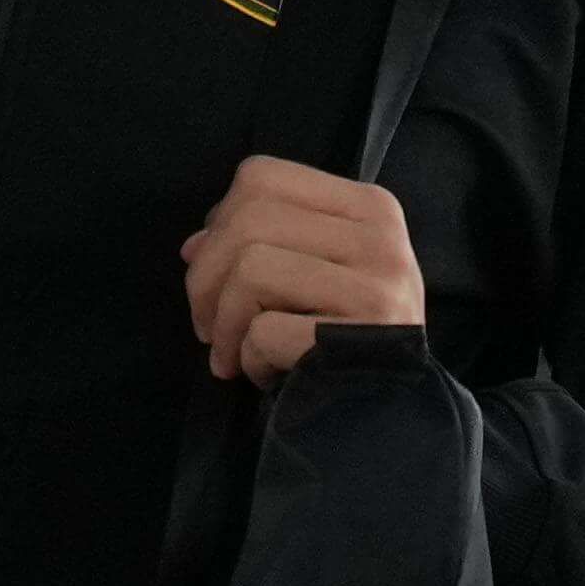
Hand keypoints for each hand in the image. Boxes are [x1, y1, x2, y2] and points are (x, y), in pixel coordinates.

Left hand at [178, 153, 425, 386]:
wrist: (391, 408)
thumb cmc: (343, 334)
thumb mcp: (312, 272)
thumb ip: (257, 244)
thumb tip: (193, 246)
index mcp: (367, 206)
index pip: (262, 177)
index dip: (219, 222)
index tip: (216, 270)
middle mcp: (380, 236)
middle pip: (249, 219)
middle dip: (205, 278)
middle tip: (206, 325)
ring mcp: (377, 286)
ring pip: (252, 268)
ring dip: (223, 323)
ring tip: (232, 355)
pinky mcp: (364, 339)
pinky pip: (266, 330)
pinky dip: (250, 358)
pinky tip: (266, 373)